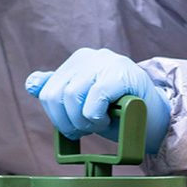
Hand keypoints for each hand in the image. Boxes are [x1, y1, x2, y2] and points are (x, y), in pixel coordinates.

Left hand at [26, 48, 170, 152]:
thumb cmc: (118, 113)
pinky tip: (107, 119)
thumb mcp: (83, 103)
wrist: (155, 118)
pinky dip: (96, 116)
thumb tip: (31, 83)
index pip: (47, 91)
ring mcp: (106, 62)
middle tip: (86, 129)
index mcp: (77, 62)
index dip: (56, 116)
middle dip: (68, 121)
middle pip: (56, 95)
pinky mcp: (121, 72)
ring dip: (84, 120)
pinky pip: (95, 97)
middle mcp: (90, 57)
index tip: (72, 127)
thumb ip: (59, 92)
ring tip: (99, 123)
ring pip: (72, 96)